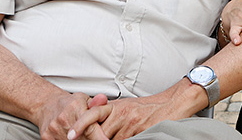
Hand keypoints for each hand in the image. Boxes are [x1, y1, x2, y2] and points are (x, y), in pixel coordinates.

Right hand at [37, 92, 107, 139]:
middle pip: (83, 139)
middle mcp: (64, 119)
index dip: (100, 137)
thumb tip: (103, 99)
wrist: (46, 105)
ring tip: (81, 135)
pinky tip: (71, 136)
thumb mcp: (84, 99)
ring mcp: (55, 129)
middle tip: (94, 135)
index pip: (90, 128)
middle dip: (91, 139)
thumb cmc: (69, 104)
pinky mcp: (47, 137)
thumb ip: (96, 103)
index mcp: (76, 108)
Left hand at [68, 91, 187, 139]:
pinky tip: (129, 137)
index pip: (92, 114)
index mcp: (116, 107)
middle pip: (100, 133)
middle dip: (96, 139)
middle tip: (91, 139)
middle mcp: (122, 115)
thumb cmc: (147, 107)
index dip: (80, 125)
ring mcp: (131, 125)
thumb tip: (92, 121)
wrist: (171, 104)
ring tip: (123, 133)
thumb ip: (110, 113)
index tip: (69, 135)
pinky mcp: (141, 133)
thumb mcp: (126, 106)